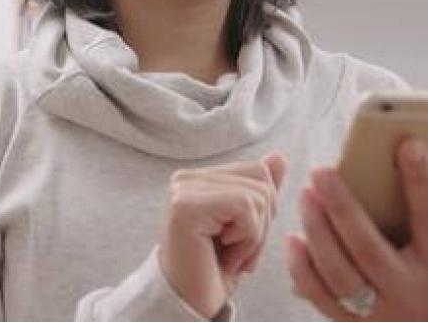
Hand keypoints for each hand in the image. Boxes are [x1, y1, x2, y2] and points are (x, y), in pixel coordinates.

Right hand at [159, 152, 286, 318]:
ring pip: (257, 196)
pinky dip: (246, 240)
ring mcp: (183, 189)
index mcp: (199, 178)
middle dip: (261, 225)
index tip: (240, 240)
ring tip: (228, 254)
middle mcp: (186, 178)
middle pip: (261, 182)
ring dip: (253, 237)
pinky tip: (223, 255)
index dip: (264, 211)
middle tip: (234, 251)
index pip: (259, 171)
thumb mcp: (248, 227)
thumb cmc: (216, 269)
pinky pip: (245, 208)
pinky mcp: (185, 206)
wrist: (191, 303)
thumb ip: (260, 190)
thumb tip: (278, 157)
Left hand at [287, 138, 427, 319]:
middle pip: (369, 249)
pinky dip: (303, 268)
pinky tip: (293, 239)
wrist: (422, 320)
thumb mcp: (427, 242)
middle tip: (320, 171)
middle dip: (342, 208)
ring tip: (306, 196)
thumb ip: (416, 210)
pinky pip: (322, 298)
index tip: (407, 145)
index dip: (420, 182)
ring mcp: (384, 316)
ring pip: (340, 275)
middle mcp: (414, 296)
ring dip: (318, 232)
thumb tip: (405, 153)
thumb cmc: (424, 269)